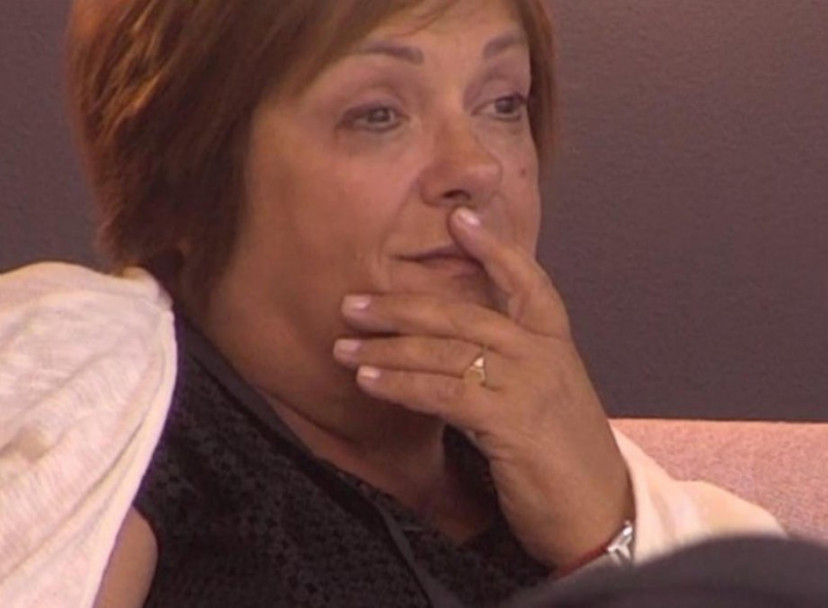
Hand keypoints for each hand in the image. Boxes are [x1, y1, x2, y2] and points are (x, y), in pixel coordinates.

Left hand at [334, 207, 633, 566]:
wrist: (601, 516)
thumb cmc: (565, 459)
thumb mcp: (545, 398)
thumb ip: (508, 366)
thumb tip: (449, 350)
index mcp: (554, 344)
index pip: (526, 281)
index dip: (493, 247)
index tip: (459, 218)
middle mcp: (544, 355)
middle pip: (463, 314)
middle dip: (402, 306)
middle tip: (353, 304)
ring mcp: (529, 385)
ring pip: (447, 352)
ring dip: (389, 348)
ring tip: (346, 346)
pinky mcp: (512, 422)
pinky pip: (444, 393)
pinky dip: (402, 384)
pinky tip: (371, 382)